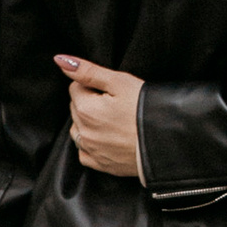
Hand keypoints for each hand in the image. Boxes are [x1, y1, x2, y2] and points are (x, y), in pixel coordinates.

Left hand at [58, 53, 144, 177]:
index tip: (112, 90)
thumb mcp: (120, 82)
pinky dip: (92, 144)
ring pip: (79, 130)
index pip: (76, 88)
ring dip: (89, 123)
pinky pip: (85, 152)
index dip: (94, 85)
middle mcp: (82, 132)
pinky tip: (109, 138)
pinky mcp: (101, 165)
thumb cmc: (146, 109)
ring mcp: (91, 150)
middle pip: (76, 108)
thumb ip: (88, 71)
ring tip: (114, 120)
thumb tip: (60, 61)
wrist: (166, 143)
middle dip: (91, 103)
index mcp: (84, 109)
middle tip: (117, 103)